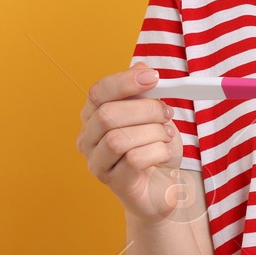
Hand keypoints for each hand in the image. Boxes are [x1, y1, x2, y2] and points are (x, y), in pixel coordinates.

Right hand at [76, 61, 192, 224]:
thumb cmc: (154, 149)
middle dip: (145, 109)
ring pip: (118, 139)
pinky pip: (134, 160)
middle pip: (107, 115)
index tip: (154, 77)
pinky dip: (157, 152)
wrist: (163, 188)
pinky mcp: (113, 183)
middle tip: (167, 113)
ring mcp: (97, 164)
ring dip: (153, 133)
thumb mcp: (154, 116)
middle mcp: (88, 140)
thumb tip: (141, 67)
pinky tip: (165, 154)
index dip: (125, 81)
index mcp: (93, 117)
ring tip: (167, 137)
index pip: (98, 92)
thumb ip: (145, 93)